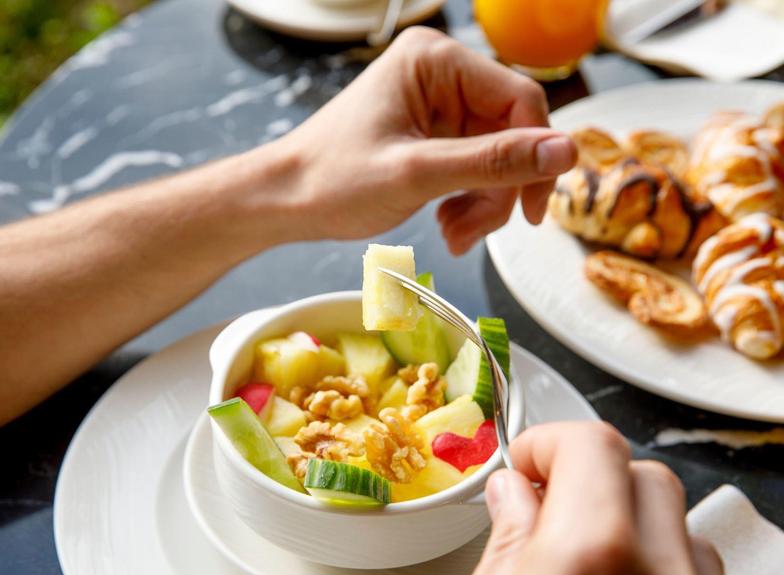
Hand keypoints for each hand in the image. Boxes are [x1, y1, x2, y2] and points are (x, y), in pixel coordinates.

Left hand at [278, 27, 575, 254]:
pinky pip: (475, 168)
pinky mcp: (433, 135)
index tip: (530, 212)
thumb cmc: (331, 180)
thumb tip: (568, 151)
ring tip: (453, 234)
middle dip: (499, 190)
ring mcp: (437, 106)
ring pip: (496, 157)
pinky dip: (469, 202)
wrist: (284, 201)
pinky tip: (447, 224)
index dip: (536, 157)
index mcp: (435, 61)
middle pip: (510, 133)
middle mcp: (441, 75)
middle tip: (473, 232)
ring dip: (483, 204)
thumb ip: (493, 162)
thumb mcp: (417, 174)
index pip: (521, 100)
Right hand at [459, 422, 727, 574]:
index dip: (549, 444)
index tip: (526, 465)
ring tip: (581, 562)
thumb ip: (504, 544)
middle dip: (590, 481)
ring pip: (679, 525)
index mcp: (592, 556)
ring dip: (630, 526)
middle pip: (642, 476)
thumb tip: (514, 495)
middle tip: (545, 512)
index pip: (593, 444)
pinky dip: (660, 567)